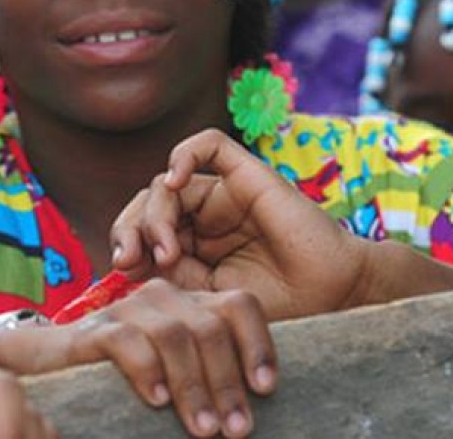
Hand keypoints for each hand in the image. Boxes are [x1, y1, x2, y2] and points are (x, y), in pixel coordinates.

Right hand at [0, 278, 275, 438]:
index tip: (266, 390)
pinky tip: (157, 403)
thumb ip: (208, 377)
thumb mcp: (176, 374)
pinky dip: (147, 372)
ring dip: (193, 387)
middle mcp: (162, 298)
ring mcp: (127, 309)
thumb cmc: (125, 378)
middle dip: (227, 382)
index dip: (258, 344)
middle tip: (236, 429)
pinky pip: (127, 341)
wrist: (51, 365)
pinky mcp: (94, 329)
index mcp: (190, 305)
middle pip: (209, 326)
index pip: (238, 306)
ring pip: (173, 335)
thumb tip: (250, 413)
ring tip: (203, 430)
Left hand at [110, 128, 372, 320]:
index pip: (141, 229)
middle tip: (130, 259)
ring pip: (168, 182)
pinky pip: (210, 145)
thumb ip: (169, 277)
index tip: (120, 271)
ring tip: (165, 251)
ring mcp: (224, 195)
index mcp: (191, 247)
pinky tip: (174, 181)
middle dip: (130, 228)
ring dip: (155, 214)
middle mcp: (203, 217)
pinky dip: (183, 153)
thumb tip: (124, 261)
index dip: (125, 242)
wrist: (332, 298)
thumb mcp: (207, 300)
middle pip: (148, 203)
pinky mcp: (247, 174)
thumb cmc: (277, 306)